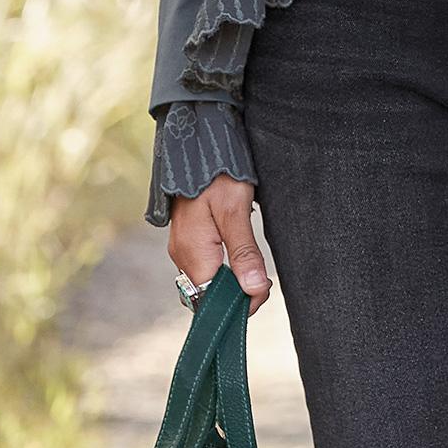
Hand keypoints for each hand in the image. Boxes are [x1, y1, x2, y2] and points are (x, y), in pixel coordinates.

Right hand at [168, 174, 272, 312]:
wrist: (198, 144)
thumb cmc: (217, 174)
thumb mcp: (236, 212)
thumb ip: (244, 253)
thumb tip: (253, 289)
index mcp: (193, 254)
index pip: (212, 300)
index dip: (240, 302)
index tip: (264, 289)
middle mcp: (183, 256)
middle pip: (208, 295)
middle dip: (237, 295)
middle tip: (264, 280)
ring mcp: (184, 249)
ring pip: (207, 284)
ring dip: (232, 284)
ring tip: (255, 270)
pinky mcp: (189, 241)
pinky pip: (205, 269)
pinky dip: (225, 272)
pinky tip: (242, 261)